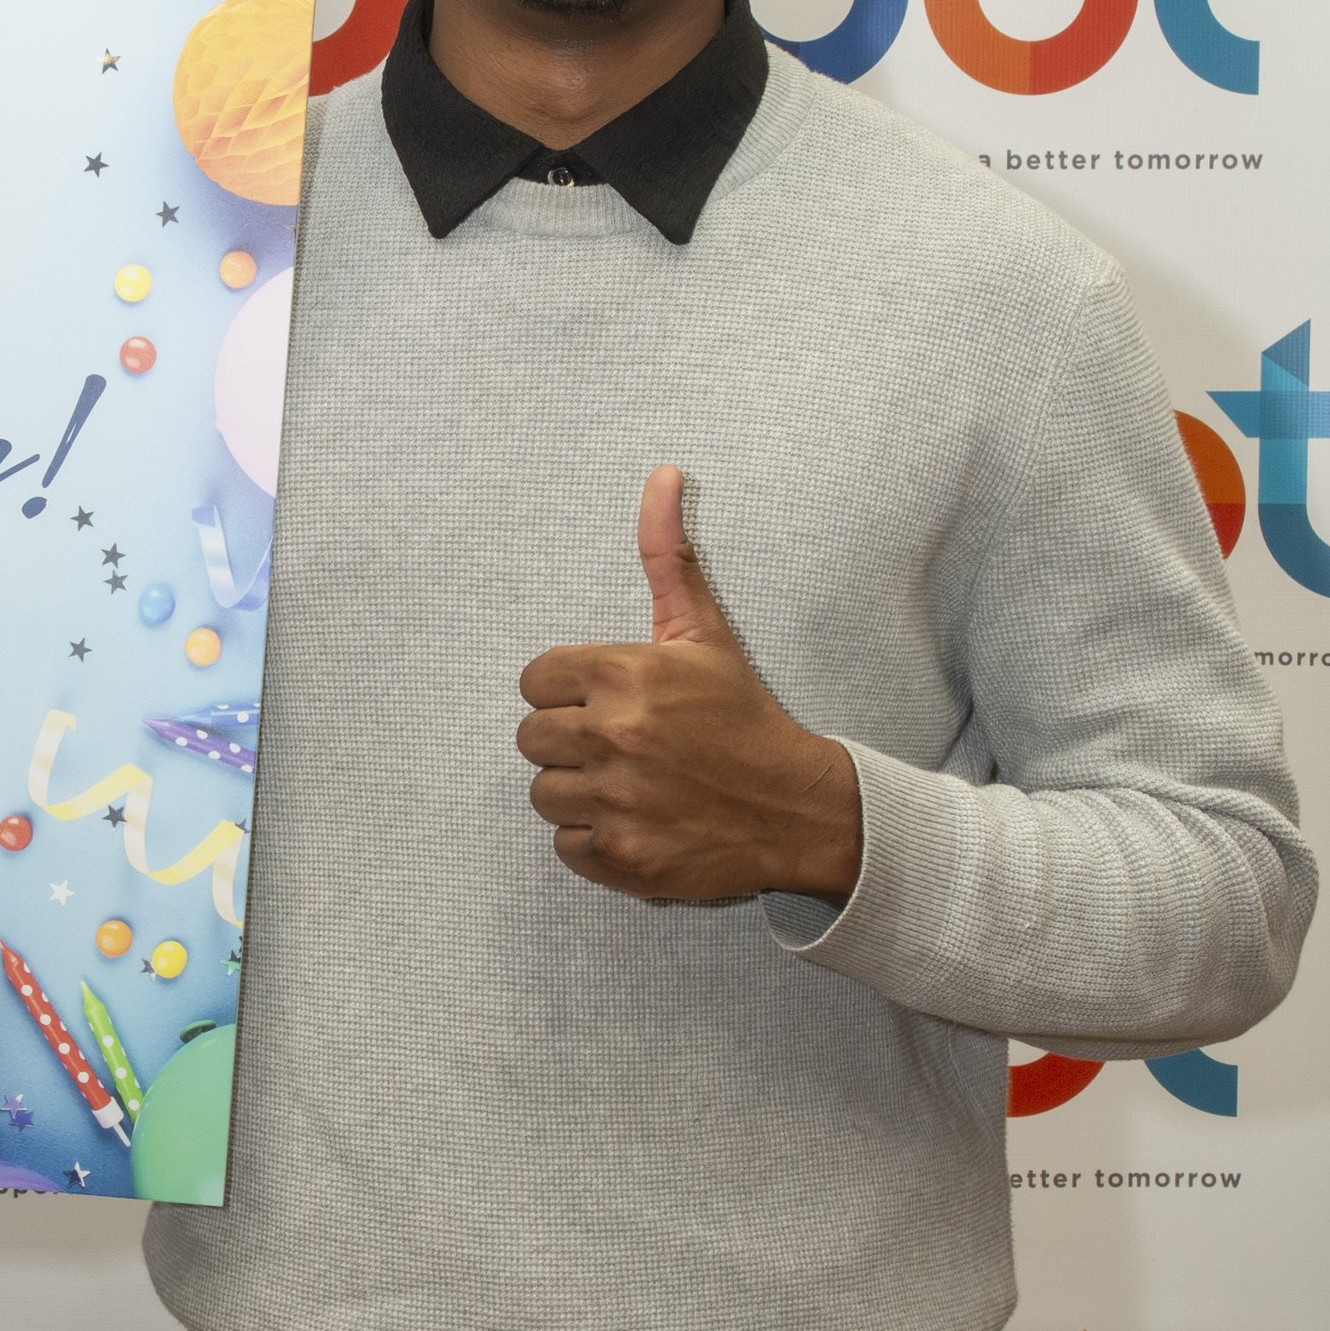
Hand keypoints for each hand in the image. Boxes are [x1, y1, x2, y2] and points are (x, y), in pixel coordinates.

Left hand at [515, 469, 861, 904]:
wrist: (798, 808)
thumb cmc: (742, 717)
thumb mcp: (704, 633)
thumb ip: (667, 557)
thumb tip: (661, 473)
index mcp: (625, 675)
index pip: (535, 680)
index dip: (567, 691)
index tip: (608, 702)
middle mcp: (614, 736)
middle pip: (531, 737)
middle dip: (572, 740)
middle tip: (624, 746)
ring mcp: (615, 801)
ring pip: (544, 792)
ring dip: (580, 791)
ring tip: (631, 784)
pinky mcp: (619, 857)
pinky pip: (564, 844)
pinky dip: (594, 839)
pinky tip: (636, 821)